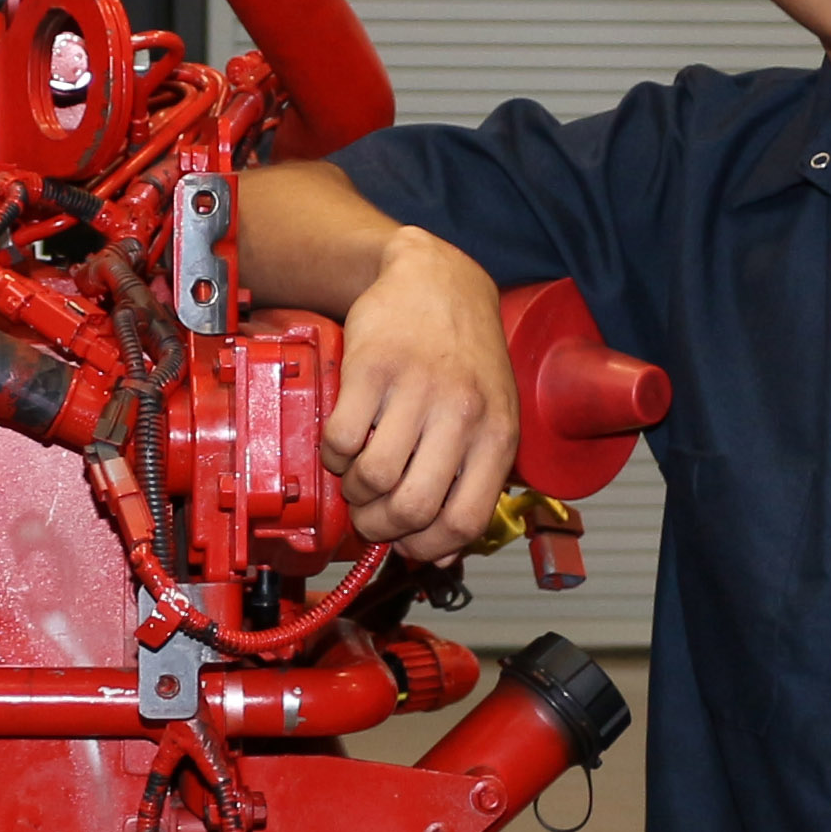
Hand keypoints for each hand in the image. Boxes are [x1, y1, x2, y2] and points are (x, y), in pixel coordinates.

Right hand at [322, 228, 516, 559]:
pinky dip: (333, 455)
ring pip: (372, 478)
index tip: (405, 544)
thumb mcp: (490, 416)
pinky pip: (341, 439)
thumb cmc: (462, 354)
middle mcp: (462, 413)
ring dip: (353, 491)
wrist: (434, 279)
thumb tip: (442, 552)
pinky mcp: (372, 369)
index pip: (464, 521)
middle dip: (379, 526)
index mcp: (497, 435)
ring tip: (355, 476)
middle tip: (368, 515)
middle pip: (412, 507)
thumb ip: (474, 480)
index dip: (426, 548)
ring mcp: (417, 389)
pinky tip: (343, 443)